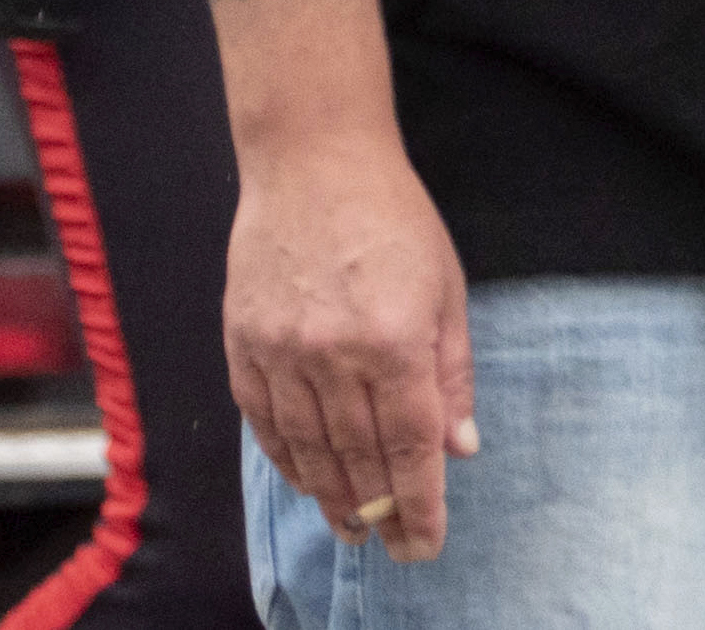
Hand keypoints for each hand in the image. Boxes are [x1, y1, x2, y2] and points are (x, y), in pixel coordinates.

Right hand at [226, 137, 477, 561]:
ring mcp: (282, 347)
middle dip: (378, 513)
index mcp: (395, 340)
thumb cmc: (392, 216)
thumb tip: (460, 448)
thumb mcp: (446, 289)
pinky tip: (303, 479)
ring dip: (329, 495)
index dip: (419, 505)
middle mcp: (334, 353)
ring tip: (348, 528)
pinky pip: (262, 417)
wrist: (313, 157)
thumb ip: (452, 373)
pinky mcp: (244, 337)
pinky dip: (283, 457)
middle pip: (357, 456)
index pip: (410, 448)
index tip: (425, 543)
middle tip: (390, 546)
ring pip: (307, 446)